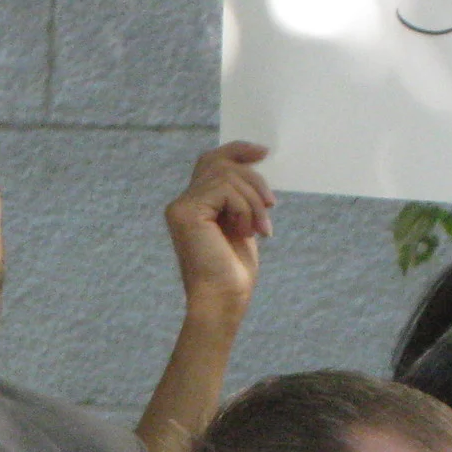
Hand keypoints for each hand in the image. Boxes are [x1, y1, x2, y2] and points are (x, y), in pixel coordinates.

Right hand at [164, 141, 274, 322]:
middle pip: (222, 164)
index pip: (211, 160)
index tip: (264, 152)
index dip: (237, 150)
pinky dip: (244, 208)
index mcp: (194, 205)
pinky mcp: (185, 213)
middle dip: (254, 180)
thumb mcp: (242, 223)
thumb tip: (256, 162)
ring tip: (260, 228)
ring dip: (253, 201)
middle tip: (271, 206)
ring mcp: (180, 208)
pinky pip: (225, 189)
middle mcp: (181, 203)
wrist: (223, 301)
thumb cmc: (233, 271)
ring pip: (227, 176)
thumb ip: (240, 195)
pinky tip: (246, 232)